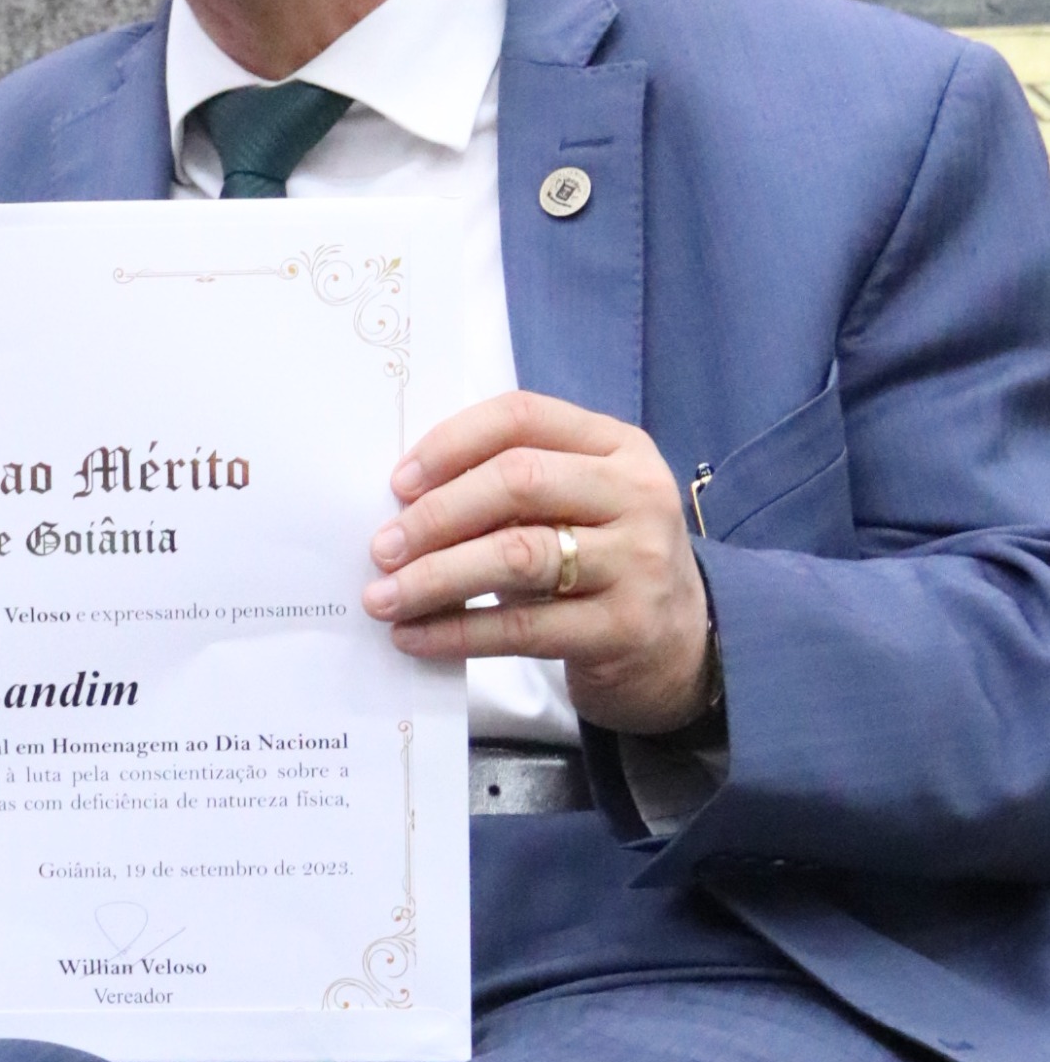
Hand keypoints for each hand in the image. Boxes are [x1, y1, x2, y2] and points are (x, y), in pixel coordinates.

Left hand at [363, 391, 714, 735]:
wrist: (679, 644)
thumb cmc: (602, 563)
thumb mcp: (574, 507)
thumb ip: (512, 491)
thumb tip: (403, 505)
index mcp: (618, 446)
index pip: (523, 417)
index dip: (451, 443)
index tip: (398, 484)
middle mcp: (637, 494)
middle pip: (519, 480)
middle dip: (437, 514)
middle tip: (382, 548)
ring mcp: (638, 561)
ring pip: (518, 555)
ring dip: (436, 576)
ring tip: (383, 597)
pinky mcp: (623, 628)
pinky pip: (521, 628)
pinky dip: (457, 631)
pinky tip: (415, 637)